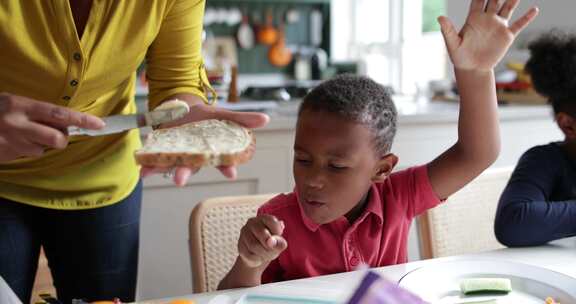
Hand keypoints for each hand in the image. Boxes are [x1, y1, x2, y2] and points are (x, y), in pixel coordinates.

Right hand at [0, 93, 104, 161]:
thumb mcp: (12, 102)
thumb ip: (36, 111)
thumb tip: (64, 121)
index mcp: (20, 105)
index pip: (59, 113)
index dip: (82, 119)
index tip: (99, 124)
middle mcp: (17, 123)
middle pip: (56, 138)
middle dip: (61, 139)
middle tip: (55, 134)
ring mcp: (10, 142)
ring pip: (41, 149)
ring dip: (38, 144)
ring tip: (21, 134)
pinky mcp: (5, 155)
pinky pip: (26, 155)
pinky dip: (23, 149)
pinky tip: (10, 141)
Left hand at [140, 102, 269, 185]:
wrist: (181, 108)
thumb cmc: (204, 116)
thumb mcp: (222, 114)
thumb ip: (242, 119)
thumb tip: (267, 119)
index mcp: (213, 151)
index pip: (222, 161)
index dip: (227, 167)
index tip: (231, 173)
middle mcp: (196, 157)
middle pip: (193, 168)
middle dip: (186, 174)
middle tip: (180, 180)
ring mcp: (180, 156)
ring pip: (173, 167)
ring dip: (161, 172)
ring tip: (150, 174)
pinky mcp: (165, 152)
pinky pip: (156, 162)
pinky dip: (148, 166)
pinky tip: (142, 170)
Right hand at [237, 215, 286, 267]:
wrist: (258, 255)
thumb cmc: (271, 245)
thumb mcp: (279, 243)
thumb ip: (279, 242)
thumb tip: (271, 242)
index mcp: (264, 218)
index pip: (271, 221)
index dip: (277, 232)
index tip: (278, 238)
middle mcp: (252, 222)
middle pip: (263, 234)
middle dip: (271, 247)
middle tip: (273, 250)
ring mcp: (244, 233)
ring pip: (254, 245)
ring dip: (264, 254)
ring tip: (266, 255)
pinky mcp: (240, 245)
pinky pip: (249, 254)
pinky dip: (256, 259)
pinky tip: (258, 257)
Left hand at [439, 0, 538, 70]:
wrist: (472, 69)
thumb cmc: (459, 57)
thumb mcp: (452, 43)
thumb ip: (447, 30)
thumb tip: (439, 17)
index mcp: (474, 18)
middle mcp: (488, 19)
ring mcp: (498, 26)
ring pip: (508, 7)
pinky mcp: (507, 36)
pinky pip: (519, 24)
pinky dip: (527, 17)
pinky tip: (534, 9)